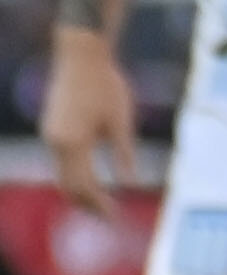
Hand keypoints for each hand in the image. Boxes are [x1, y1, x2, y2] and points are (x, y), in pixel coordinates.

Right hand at [41, 26, 134, 213]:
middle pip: (68, 186)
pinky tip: (90, 181)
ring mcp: (50, 135)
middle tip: (110, 219)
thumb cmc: (106, 85)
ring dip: (79, 192)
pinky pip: (60, 161)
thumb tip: (129, 184)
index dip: (99, 205)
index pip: (84, 186)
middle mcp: (55, 142)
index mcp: (73, 143)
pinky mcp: (51, 128)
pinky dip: (74, 176)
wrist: (81, 55)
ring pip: (61, 174)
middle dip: (88, 204)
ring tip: (101, 205)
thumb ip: (124, 154)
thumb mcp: (121, 121)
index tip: (116, 219)